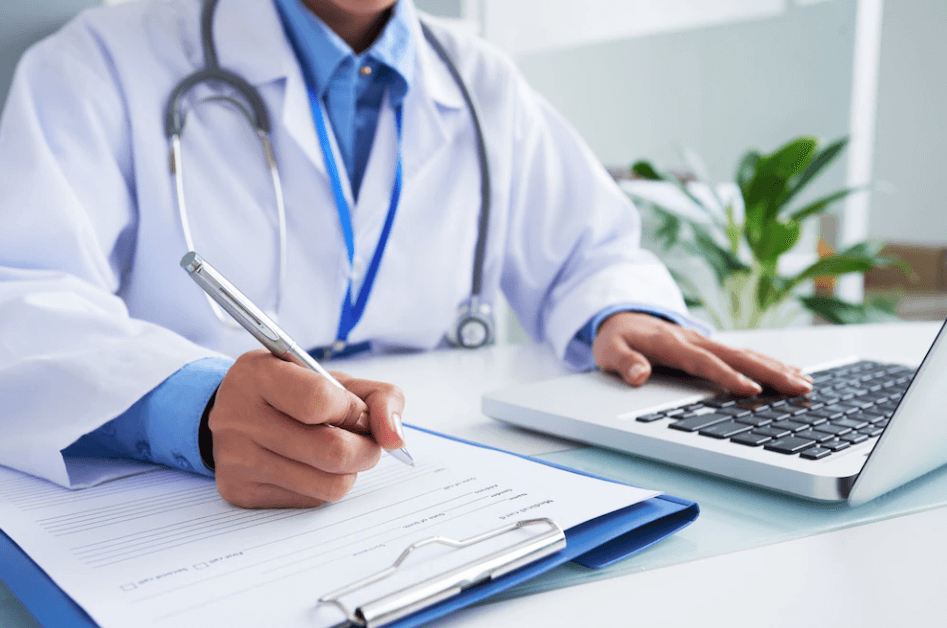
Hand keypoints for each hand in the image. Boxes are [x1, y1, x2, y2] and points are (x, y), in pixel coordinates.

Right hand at [208, 350, 405, 507]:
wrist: (232, 414)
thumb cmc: (292, 392)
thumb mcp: (332, 378)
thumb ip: (377, 397)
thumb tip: (395, 438)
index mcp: (259, 374)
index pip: (320, 400)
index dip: (353, 410)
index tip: (358, 412)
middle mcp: (240, 417)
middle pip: (332, 451)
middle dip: (367, 449)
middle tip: (366, 441)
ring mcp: (237, 459)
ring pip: (328, 485)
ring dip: (350, 471)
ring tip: (341, 452)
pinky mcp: (242, 492)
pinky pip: (311, 500)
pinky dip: (325, 484)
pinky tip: (313, 466)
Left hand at [592, 312, 812, 396]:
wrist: (621, 317)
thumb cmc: (616, 338)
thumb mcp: (609, 351)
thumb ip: (624, 362)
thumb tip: (638, 375)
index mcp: (672, 344)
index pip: (705, 362)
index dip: (727, 376)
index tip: (750, 391)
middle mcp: (695, 340)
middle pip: (737, 357)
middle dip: (769, 372)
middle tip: (798, 388)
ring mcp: (705, 342)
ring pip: (746, 354)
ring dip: (776, 368)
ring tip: (805, 384)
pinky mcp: (711, 347)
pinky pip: (743, 355)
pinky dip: (767, 363)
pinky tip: (789, 373)